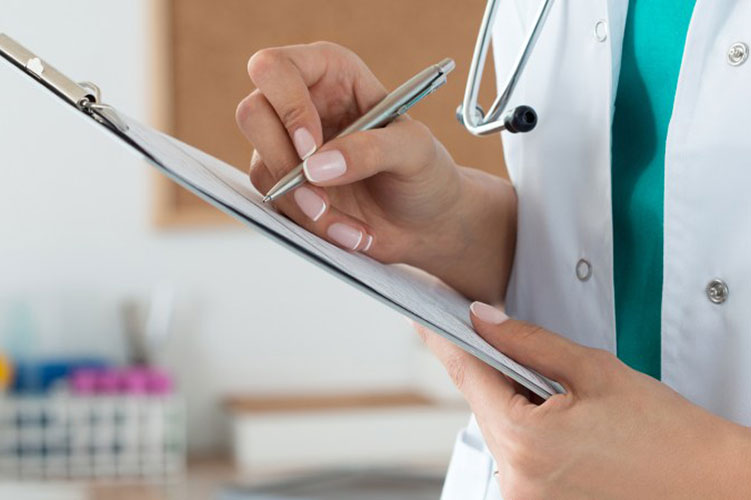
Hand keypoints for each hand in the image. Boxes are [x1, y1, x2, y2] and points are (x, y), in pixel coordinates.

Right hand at [235, 42, 515, 300]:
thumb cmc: (424, 173)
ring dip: (306, 206)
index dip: (287, 106)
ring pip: (262, 169)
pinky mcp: (286, 187)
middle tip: (321, 194)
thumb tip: (316, 166)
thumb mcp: (415, 152)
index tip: (311, 150)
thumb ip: (372, 149)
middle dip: (285, 163)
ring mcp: (288, 147)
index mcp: (331, 73)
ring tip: (354, 226)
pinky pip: (277, 205)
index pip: (277, 69)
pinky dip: (312, 226)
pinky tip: (349, 232)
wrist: (425, 222)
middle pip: (253, 114)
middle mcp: (301, 103)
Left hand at [418, 303, 750, 499]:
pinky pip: (518, 459)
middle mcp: (517, 480)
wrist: (713, 488)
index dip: (445, 340)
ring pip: (501, 433)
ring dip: (518, 409)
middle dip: (499, 376)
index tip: (426, 319)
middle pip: (484, 406)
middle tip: (532, 361)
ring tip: (571, 405)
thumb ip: (528, 342)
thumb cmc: (668, 435)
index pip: (466, 374)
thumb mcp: (594, 371)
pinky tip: (568, 430)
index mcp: (524, 440)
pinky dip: (530, 436)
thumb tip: (482, 318)